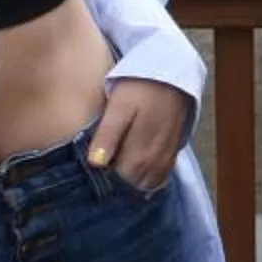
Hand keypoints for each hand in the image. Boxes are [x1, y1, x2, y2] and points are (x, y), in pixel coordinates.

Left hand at [89, 77, 189, 191]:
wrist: (173, 74)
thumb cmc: (139, 88)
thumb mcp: (119, 107)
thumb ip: (108, 135)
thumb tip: (95, 164)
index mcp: (139, 154)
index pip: (117, 183)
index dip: (102, 181)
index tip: (88, 176)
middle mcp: (155, 162)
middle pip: (131, 187)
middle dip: (115, 184)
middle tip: (98, 174)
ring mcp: (166, 159)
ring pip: (146, 184)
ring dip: (131, 183)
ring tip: (114, 171)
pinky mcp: (172, 153)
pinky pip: (159, 176)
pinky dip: (147, 178)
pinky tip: (135, 169)